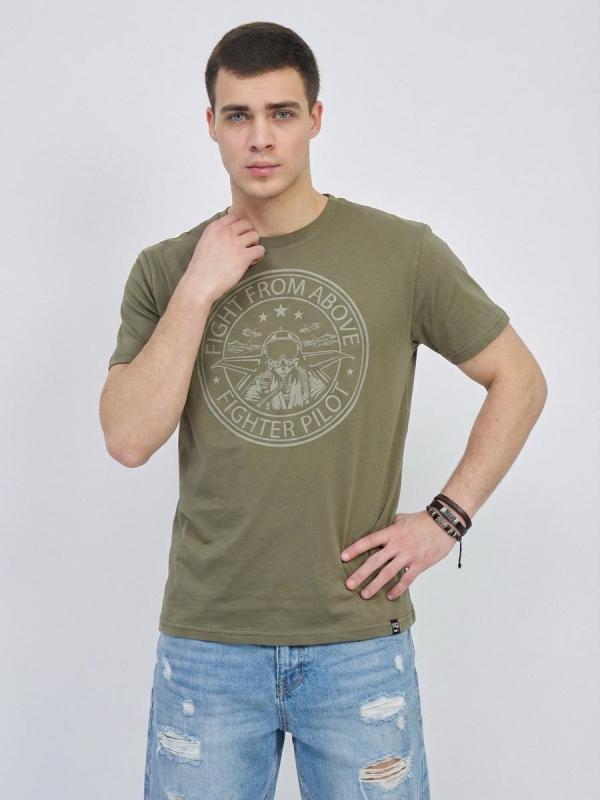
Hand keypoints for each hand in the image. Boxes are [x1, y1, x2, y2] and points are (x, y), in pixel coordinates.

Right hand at [186, 211, 264, 302]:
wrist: (199, 284)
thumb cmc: (201, 270)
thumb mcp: (204, 244)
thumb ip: (216, 236)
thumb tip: (230, 235)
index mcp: (214, 228)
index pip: (233, 217)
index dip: (238, 228)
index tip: (236, 238)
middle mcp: (225, 232)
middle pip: (246, 224)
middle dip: (247, 235)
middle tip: (244, 247)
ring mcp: (235, 243)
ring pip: (255, 235)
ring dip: (253, 245)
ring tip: (248, 256)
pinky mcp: (244, 256)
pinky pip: (260, 250)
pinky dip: (258, 256)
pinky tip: (250, 263)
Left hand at [340, 510, 456, 599]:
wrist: (444, 524)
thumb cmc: (422, 520)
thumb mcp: (401, 519)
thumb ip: (389, 526)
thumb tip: (378, 530)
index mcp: (391, 532)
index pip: (369, 541)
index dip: (355, 549)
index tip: (343, 557)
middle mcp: (397, 545)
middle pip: (375, 561)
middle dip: (361, 574)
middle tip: (349, 584)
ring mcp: (408, 555)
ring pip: (388, 573)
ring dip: (375, 585)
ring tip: (364, 594)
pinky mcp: (420, 564)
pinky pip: (406, 579)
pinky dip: (397, 589)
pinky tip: (389, 596)